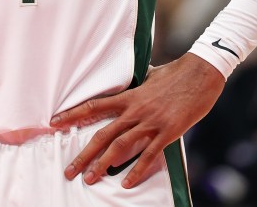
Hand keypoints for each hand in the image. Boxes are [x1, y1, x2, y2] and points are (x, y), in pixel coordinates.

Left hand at [51, 54, 224, 187]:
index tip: (54, 123)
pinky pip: (149, 154)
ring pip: (120, 146)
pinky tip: (127, 183)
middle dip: (84, 154)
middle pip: (103, 134)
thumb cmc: (176, 74)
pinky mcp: (168, 131)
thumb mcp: (150, 76)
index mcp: (129, 96)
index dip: (72, 114)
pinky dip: (137, 170)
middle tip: (69, 170)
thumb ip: (138, 85)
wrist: (201, 74)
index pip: (93, 106)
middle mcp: (135, 110)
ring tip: (90, 178)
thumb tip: (133, 83)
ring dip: (103, 164)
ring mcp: (151, 122)